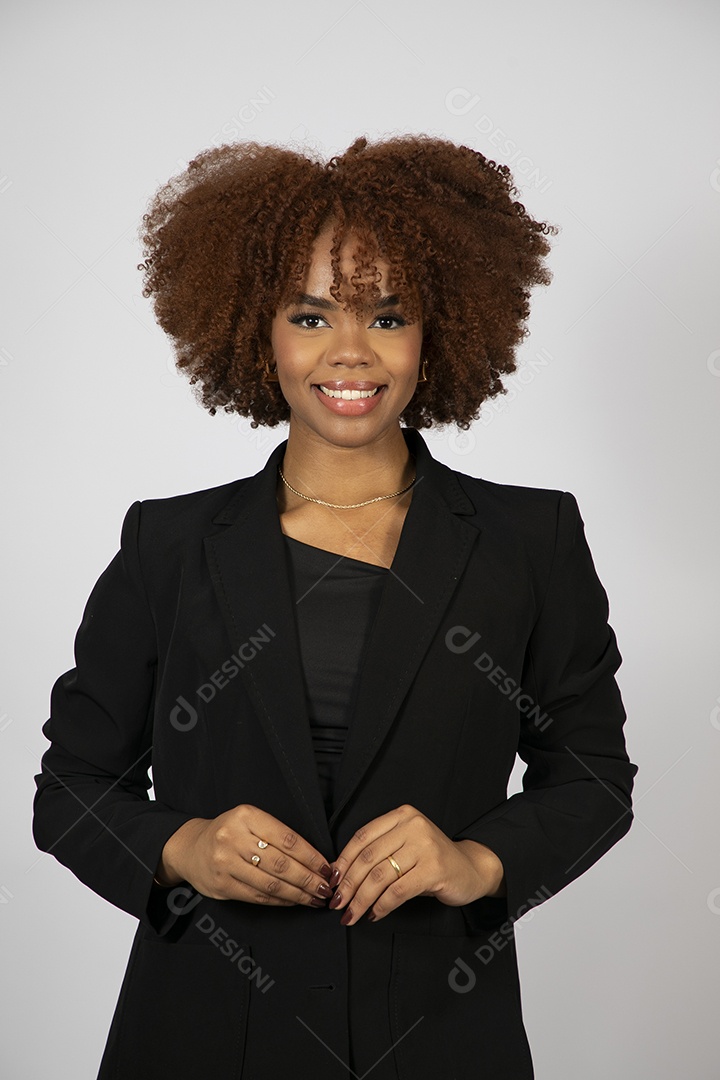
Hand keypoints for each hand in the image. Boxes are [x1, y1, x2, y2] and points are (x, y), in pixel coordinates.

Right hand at [155, 805, 333, 907]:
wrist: (191, 848)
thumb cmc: (229, 832)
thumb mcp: (249, 820)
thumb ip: (277, 834)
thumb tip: (314, 857)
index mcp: (246, 816)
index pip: (287, 838)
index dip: (310, 856)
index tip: (326, 867)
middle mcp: (233, 838)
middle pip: (281, 864)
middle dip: (308, 879)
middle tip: (326, 887)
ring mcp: (225, 863)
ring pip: (270, 884)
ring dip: (298, 894)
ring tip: (315, 898)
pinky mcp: (222, 885)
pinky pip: (257, 896)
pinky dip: (280, 901)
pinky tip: (293, 901)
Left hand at [327, 804, 504, 926]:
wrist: (472, 869)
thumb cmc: (432, 860)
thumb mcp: (405, 846)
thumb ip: (379, 852)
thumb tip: (340, 874)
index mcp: (402, 815)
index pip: (362, 836)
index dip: (343, 861)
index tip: (332, 881)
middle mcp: (413, 825)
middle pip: (368, 857)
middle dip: (348, 884)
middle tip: (338, 903)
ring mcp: (425, 846)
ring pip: (380, 876)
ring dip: (361, 900)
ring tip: (352, 914)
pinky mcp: (434, 869)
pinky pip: (397, 891)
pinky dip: (381, 906)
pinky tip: (374, 915)